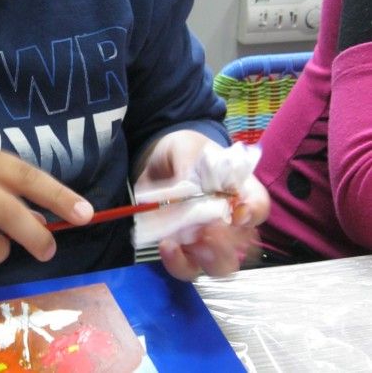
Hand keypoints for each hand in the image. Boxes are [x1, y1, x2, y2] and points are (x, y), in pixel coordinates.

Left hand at [135, 130, 269, 279]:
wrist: (158, 165)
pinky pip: (186, 268)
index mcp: (241, 192)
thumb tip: (188, 189)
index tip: (236, 214)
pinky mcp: (183, 249)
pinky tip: (167, 246)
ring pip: (220, 266)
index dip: (252, 214)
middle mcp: (230, 222)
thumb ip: (189, 166)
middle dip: (226, 245)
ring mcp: (208, 240)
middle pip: (243, 247)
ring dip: (205, 259)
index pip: (259, 207)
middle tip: (206, 232)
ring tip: (182, 242)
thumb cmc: (184, 153)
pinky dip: (177, 262)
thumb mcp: (185, 148)